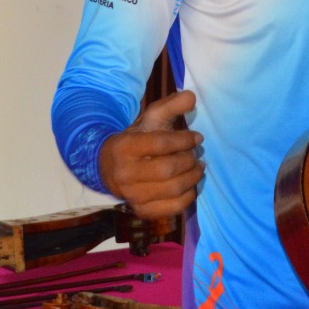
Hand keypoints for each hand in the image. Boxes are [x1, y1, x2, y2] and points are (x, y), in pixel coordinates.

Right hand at [99, 90, 203, 218]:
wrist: (111, 166)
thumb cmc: (137, 138)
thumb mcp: (150, 118)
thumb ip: (172, 105)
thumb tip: (192, 97)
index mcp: (125, 147)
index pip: (161, 143)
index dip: (184, 140)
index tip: (197, 137)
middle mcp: (124, 174)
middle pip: (169, 169)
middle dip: (190, 160)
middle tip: (197, 155)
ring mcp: (132, 196)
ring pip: (172, 189)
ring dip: (193, 177)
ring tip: (198, 167)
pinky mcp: (141, 211)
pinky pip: (172, 208)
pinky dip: (188, 197)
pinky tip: (191, 185)